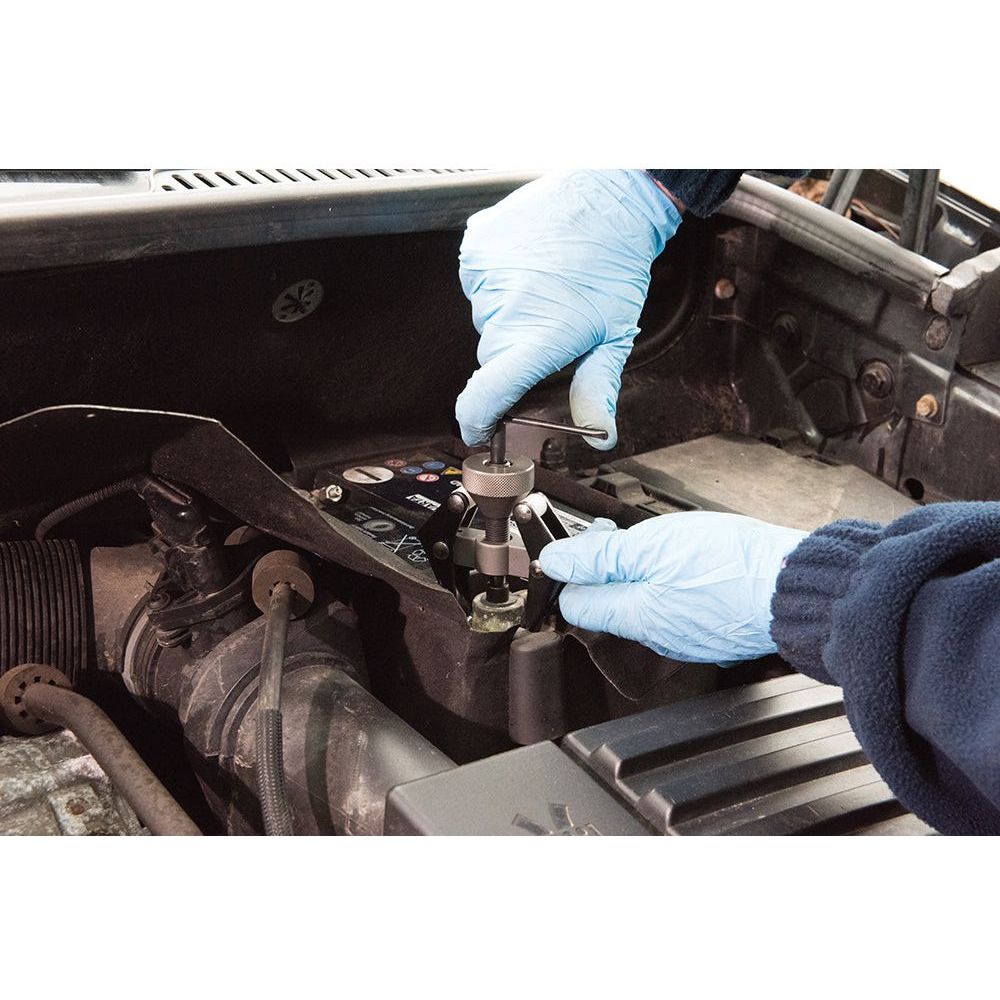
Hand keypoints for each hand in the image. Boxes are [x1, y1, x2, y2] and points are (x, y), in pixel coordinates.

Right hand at [455, 170, 680, 450]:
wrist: (610, 196)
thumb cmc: (615, 263)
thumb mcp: (614, 335)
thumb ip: (598, 390)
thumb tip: (601, 436)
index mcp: (540, 335)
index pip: (487, 394)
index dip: (478, 419)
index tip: (479, 428)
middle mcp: (506, 306)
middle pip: (491, 356)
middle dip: (515, 353)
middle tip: (549, 324)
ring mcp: (485, 272)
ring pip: (484, 319)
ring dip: (507, 314)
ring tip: (543, 286)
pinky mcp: (475, 246)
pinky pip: (477, 284)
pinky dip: (498, 284)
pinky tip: (527, 267)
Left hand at [539, 512, 807, 662]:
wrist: (798, 585)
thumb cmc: (734, 565)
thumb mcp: (653, 545)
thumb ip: (598, 556)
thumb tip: (553, 562)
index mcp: (636, 617)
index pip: (576, 605)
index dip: (570, 572)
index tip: (575, 546)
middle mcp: (658, 637)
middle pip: (610, 603)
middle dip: (607, 568)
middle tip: (621, 535)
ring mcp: (688, 637)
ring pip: (646, 603)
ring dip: (643, 573)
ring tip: (665, 543)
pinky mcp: (714, 631)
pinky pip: (679, 607)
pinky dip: (676, 584)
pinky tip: (693, 562)